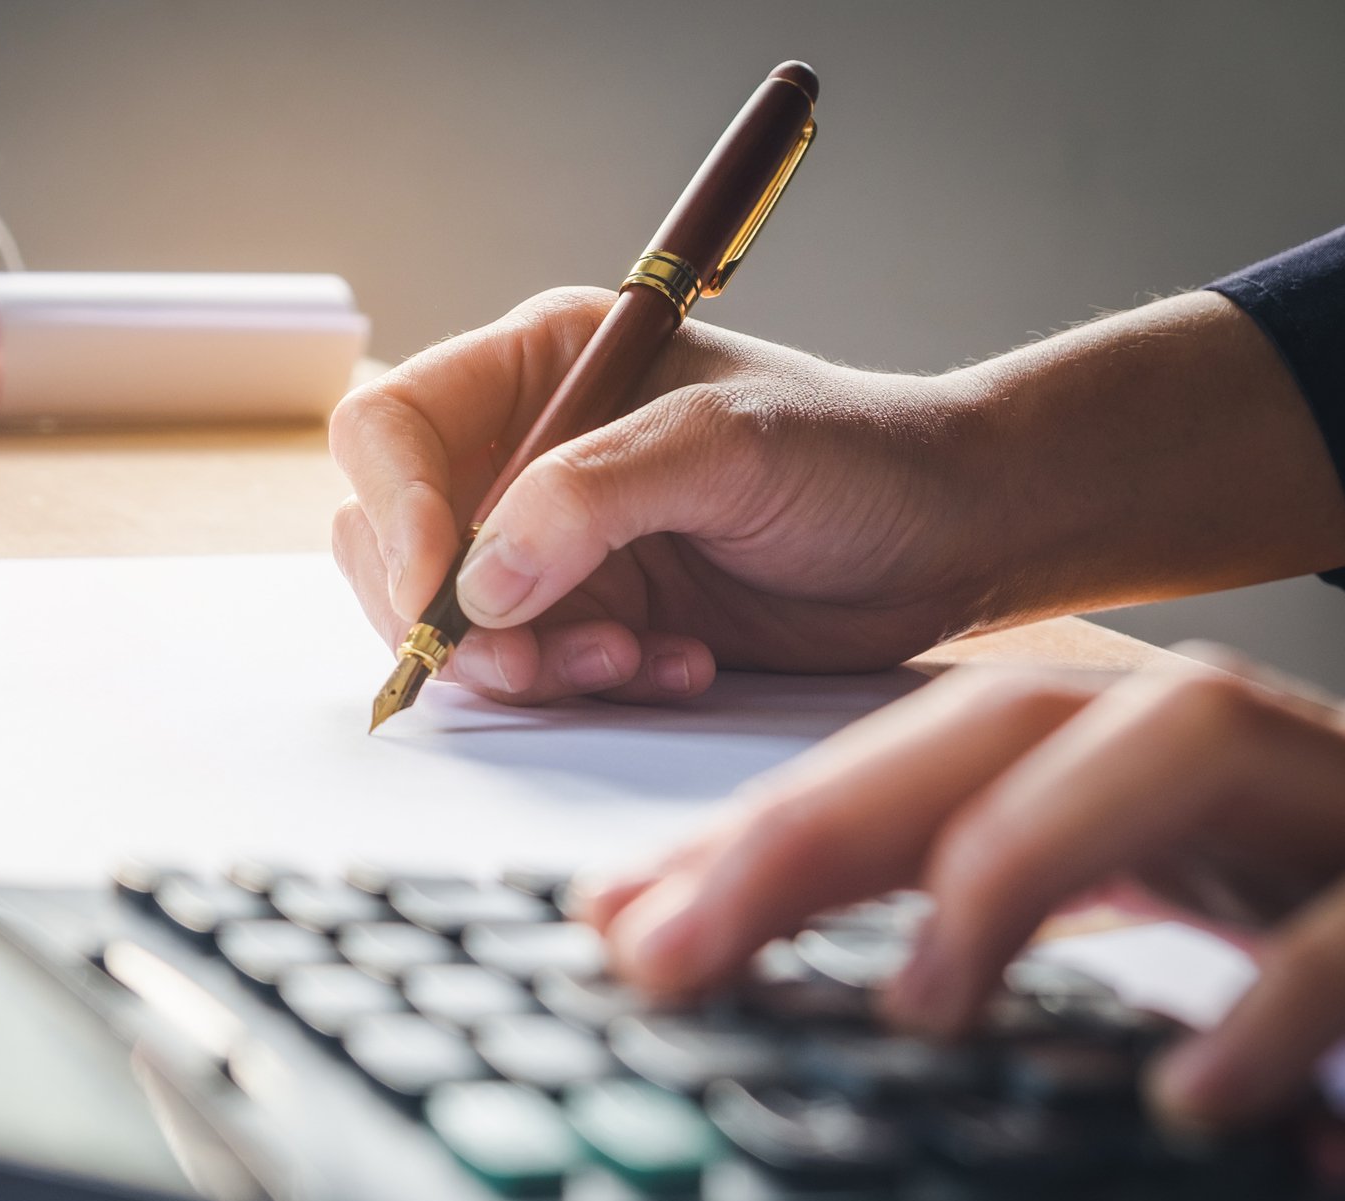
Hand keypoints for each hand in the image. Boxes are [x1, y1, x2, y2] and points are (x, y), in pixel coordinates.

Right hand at [329, 287, 1344, 704]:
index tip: (445, 593)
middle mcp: (526, 453)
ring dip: (525, 663)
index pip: (391, 432)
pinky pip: (529, 673)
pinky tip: (674, 665)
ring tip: (631, 659)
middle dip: (449, 616)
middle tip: (533, 664)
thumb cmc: (859, 457)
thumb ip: (595, 497)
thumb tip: (478, 584)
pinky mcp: (587, 617)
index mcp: (541, 369)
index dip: (396, 513)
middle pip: (391, 540)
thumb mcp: (730, 448)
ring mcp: (551, 543)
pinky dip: (583, 687)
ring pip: (452, 623)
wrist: (953, 538)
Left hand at [578, 661, 1344, 1133]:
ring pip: (1184, 746)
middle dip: (823, 823)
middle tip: (681, 945)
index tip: (624, 920)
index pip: (911, 761)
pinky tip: (1192, 1093)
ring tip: (923, 999)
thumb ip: (975, 925)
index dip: (760, 830)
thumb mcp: (1137, 909)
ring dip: (1028, 858)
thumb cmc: (1333, 902)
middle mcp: (1218, 749)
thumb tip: (777, 969)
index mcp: (1119, 761)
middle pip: (999, 726)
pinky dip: (1285, 995)